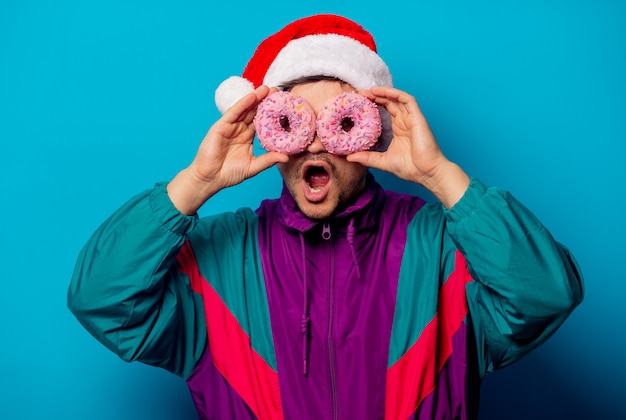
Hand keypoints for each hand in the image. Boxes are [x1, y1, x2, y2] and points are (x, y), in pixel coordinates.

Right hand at [167, 85, 287, 214]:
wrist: (210, 178)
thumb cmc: (229, 174)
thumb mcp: (253, 166)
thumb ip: (268, 160)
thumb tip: (286, 158)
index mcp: (248, 137)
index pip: (262, 122)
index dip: (272, 114)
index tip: (283, 106)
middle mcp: (240, 129)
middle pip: (254, 112)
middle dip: (265, 101)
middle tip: (277, 91)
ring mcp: (231, 126)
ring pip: (245, 109)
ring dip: (256, 98)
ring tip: (267, 89)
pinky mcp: (221, 126)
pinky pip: (234, 112)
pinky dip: (243, 103)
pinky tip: (252, 96)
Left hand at [347, 86, 469, 207]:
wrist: (427, 173)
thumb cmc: (410, 168)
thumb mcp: (382, 161)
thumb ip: (367, 157)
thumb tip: (349, 157)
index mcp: (398, 129)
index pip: (384, 111)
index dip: (372, 104)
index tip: (358, 104)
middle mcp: (404, 121)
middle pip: (389, 102)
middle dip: (374, 96)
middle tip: (359, 94)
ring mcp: (411, 118)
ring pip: (397, 98)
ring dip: (383, 92)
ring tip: (368, 90)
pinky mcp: (418, 118)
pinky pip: (407, 100)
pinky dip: (395, 93)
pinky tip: (382, 92)